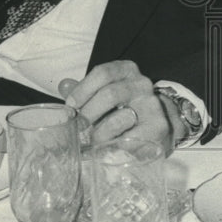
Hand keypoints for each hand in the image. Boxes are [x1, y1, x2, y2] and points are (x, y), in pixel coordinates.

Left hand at [59, 61, 183, 152]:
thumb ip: (84, 90)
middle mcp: (142, 84)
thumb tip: (64, 85)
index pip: (103, 72)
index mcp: (127, 71)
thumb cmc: (123, 107)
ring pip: (119, 119)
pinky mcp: (157, 127)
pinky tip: (107, 150)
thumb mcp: (104, 93)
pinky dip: (112, 148)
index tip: (71, 106)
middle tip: (78, 126)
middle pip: (110, 94)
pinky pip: (128, 140)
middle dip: (89, 113)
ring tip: (93, 141)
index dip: (83, 89)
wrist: (156, 124)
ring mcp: (152, 105)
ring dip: (100, 134)